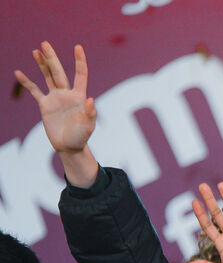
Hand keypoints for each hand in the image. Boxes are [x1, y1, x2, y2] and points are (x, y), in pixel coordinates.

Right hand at [14, 42, 99, 186]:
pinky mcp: (45, 105)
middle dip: (52, 58)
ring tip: (36, 51)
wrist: (69, 147)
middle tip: (45, 44)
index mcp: (79, 96)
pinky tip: (18, 72)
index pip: (80, 74)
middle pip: (59, 72)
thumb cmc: (82, 137)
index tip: (77, 47)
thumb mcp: (88, 126)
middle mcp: (67, 94)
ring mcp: (55, 98)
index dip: (79, 61)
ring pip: (48, 77)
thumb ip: (90, 113)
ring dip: (42, 64)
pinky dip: (27, 82)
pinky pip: (34, 91)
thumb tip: (91, 100)